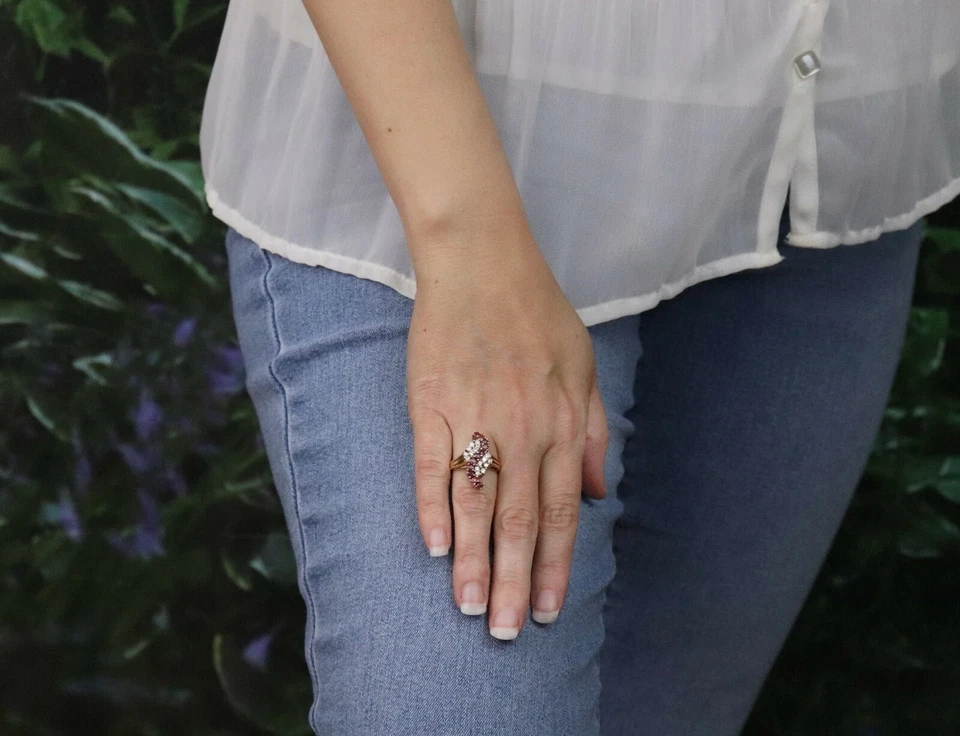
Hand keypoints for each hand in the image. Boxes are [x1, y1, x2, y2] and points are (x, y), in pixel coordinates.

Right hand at [406, 217, 609, 639]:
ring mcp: (474, 418)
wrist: (483, 263)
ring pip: (474, 504)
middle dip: (512, 581)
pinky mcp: (431, 405)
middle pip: (517, 520)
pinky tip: (433, 549)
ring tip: (467, 607)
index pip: (562, 511)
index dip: (555, 564)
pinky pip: (432, 466)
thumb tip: (600, 490)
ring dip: (471, 561)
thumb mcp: (586, 366)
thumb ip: (596, 430)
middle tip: (504, 631)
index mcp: (562, 423)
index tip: (548, 609)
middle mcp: (523, 429)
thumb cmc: (537, 313)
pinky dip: (432, 509)